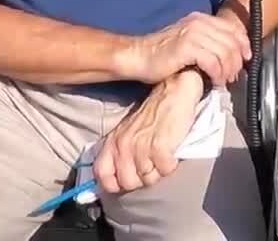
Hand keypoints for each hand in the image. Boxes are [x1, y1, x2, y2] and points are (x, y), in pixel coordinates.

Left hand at [93, 69, 203, 193]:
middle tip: (151, 165)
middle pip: (128, 183)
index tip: (127, 181)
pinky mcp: (160, 147)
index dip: (115, 184)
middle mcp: (123, 146)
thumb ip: (119, 153)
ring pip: (149, 179)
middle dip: (142, 179)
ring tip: (163, 156)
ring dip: (159, 171)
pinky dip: (171, 165)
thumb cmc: (153, 114)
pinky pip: (165, 170)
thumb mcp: (127, 131)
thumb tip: (117, 179)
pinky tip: (172, 152)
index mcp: (112, 142)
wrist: (174, 93)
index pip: (102, 175)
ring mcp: (141, 147)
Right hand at [117, 11, 249, 87]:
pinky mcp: (187, 47)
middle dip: (237, 62)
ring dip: (228, 70)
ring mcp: (193, 34)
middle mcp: (199, 23)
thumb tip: (232, 55)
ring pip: (225, 53)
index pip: (233, 29)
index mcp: (201, 19)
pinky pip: (213, 61)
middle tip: (233, 76)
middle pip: (232, 42)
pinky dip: (218, 74)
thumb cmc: (162, 55)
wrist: (137, 57)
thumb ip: (208, 42)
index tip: (246, 60)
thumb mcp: (189, 41)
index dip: (244, 45)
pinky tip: (215, 81)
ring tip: (223, 81)